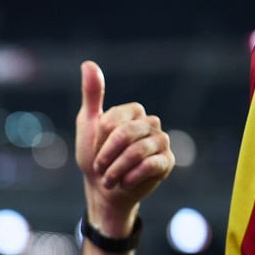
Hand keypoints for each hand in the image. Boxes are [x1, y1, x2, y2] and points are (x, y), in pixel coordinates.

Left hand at [75, 61, 172, 231]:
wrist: (104, 190)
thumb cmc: (94, 156)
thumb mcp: (88, 124)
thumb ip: (92, 95)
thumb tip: (88, 64)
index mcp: (133, 111)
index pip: (112, 122)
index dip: (99, 141)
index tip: (95, 151)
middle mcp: (150, 123)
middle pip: (126, 135)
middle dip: (107, 156)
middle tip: (99, 169)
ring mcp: (161, 142)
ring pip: (137, 151)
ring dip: (116, 170)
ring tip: (108, 179)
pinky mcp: (167, 162)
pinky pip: (150, 166)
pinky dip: (131, 177)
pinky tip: (124, 183)